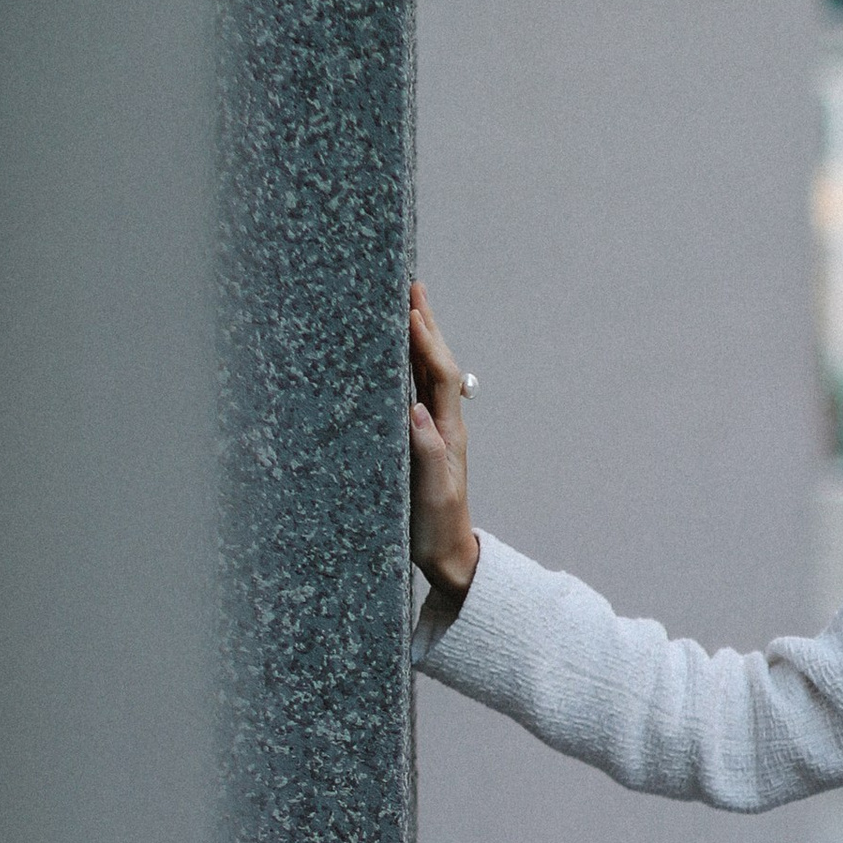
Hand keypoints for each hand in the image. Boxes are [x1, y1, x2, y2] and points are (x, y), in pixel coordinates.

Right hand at [409, 279, 478, 600]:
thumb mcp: (433, 494)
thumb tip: (416, 410)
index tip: (410, 310)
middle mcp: (442, 424)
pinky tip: (394, 354)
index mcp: (448, 432)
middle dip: (425, 325)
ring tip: (406, 306)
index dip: (425, 341)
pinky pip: (413, 392)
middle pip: (435, 364)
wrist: (447, 554)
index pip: (437, 375)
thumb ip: (427, 453)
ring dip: (417, 339)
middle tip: (412, 287)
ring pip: (425, 374)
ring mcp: (432, 431)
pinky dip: (405, 366)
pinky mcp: (419, 441)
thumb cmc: (438, 528)